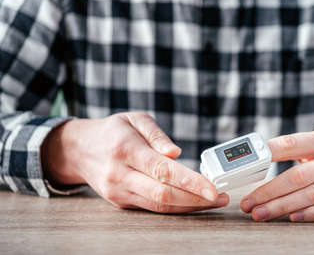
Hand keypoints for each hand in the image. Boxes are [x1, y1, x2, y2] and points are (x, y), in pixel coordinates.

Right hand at [41, 112, 228, 212]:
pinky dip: (174, 207)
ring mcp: (118, 191)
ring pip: (158, 207)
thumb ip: (157, 134)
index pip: (162, 170)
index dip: (190, 182)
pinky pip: (150, 208)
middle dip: (196, 200)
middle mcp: (120, 174)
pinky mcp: (119, 202)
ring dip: (188, 207)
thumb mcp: (135, 119)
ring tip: (212, 202)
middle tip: (221, 198)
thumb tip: (177, 153)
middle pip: (162, 195)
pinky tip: (191, 201)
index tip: (213, 189)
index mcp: (125, 149)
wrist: (78, 149)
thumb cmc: (112, 130)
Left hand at [240, 130, 313, 221]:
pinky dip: (309, 215)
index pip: (293, 143)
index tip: (250, 163)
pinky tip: (290, 218)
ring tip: (260, 214)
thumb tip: (261, 160)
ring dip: (281, 207)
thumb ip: (298, 148)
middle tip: (248, 203)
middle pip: (298, 177)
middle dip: (268, 192)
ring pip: (310, 196)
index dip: (270, 152)